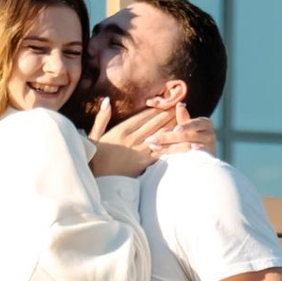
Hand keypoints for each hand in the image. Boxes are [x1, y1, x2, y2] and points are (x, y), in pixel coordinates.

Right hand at [85, 94, 206, 177]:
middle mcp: (133, 138)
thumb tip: (107, 100)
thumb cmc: (94, 158)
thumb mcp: (94, 135)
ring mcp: (140, 151)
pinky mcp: (144, 163)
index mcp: (121, 130)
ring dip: (175, 126)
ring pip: (162, 135)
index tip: (169, 100)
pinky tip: (186, 142)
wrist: (96, 180)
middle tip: (183, 105)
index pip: (144, 115)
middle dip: (170, 113)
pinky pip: (162, 152)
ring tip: (187, 118)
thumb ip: (102, 118)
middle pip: (156, 123)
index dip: (158, 107)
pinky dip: (175, 146)